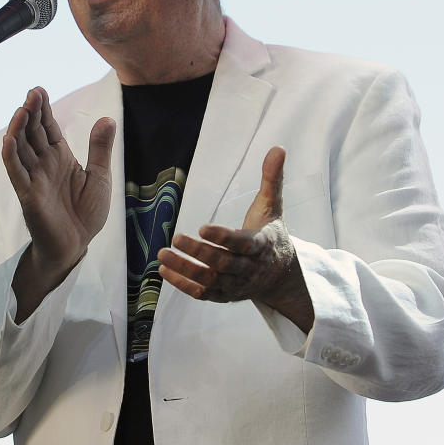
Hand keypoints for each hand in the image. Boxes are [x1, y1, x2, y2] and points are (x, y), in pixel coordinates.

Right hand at [3, 87, 114, 320]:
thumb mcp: (100, 177)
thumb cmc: (86, 213)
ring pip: (21, 149)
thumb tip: (107, 118)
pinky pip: (16, 172)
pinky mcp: (28, 195)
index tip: (39, 90)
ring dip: (19, 129)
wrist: (77, 245)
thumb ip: (100, 149)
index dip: (43, 110)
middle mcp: (43, 164)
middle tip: (33, 93)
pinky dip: (11, 156)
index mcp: (60, 158)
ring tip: (22, 109)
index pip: (47, 128)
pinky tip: (9, 139)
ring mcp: (33, 178)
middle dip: (31, 112)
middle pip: (33, 133)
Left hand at [158, 147, 313, 330]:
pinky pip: (203, 294)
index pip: (242, 244)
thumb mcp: (273, 206)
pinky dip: (182, 284)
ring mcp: (236, 285)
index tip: (202, 228)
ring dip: (185, 269)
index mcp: (262, 245)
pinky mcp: (224, 295)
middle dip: (199, 253)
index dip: (223, 238)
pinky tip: (164, 270)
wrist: (281, 275)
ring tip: (162, 255)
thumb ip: (271, 179)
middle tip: (175, 238)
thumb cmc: (270, 235)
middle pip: (224, 264)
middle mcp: (249, 268)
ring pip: (210, 282)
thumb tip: (278, 148)